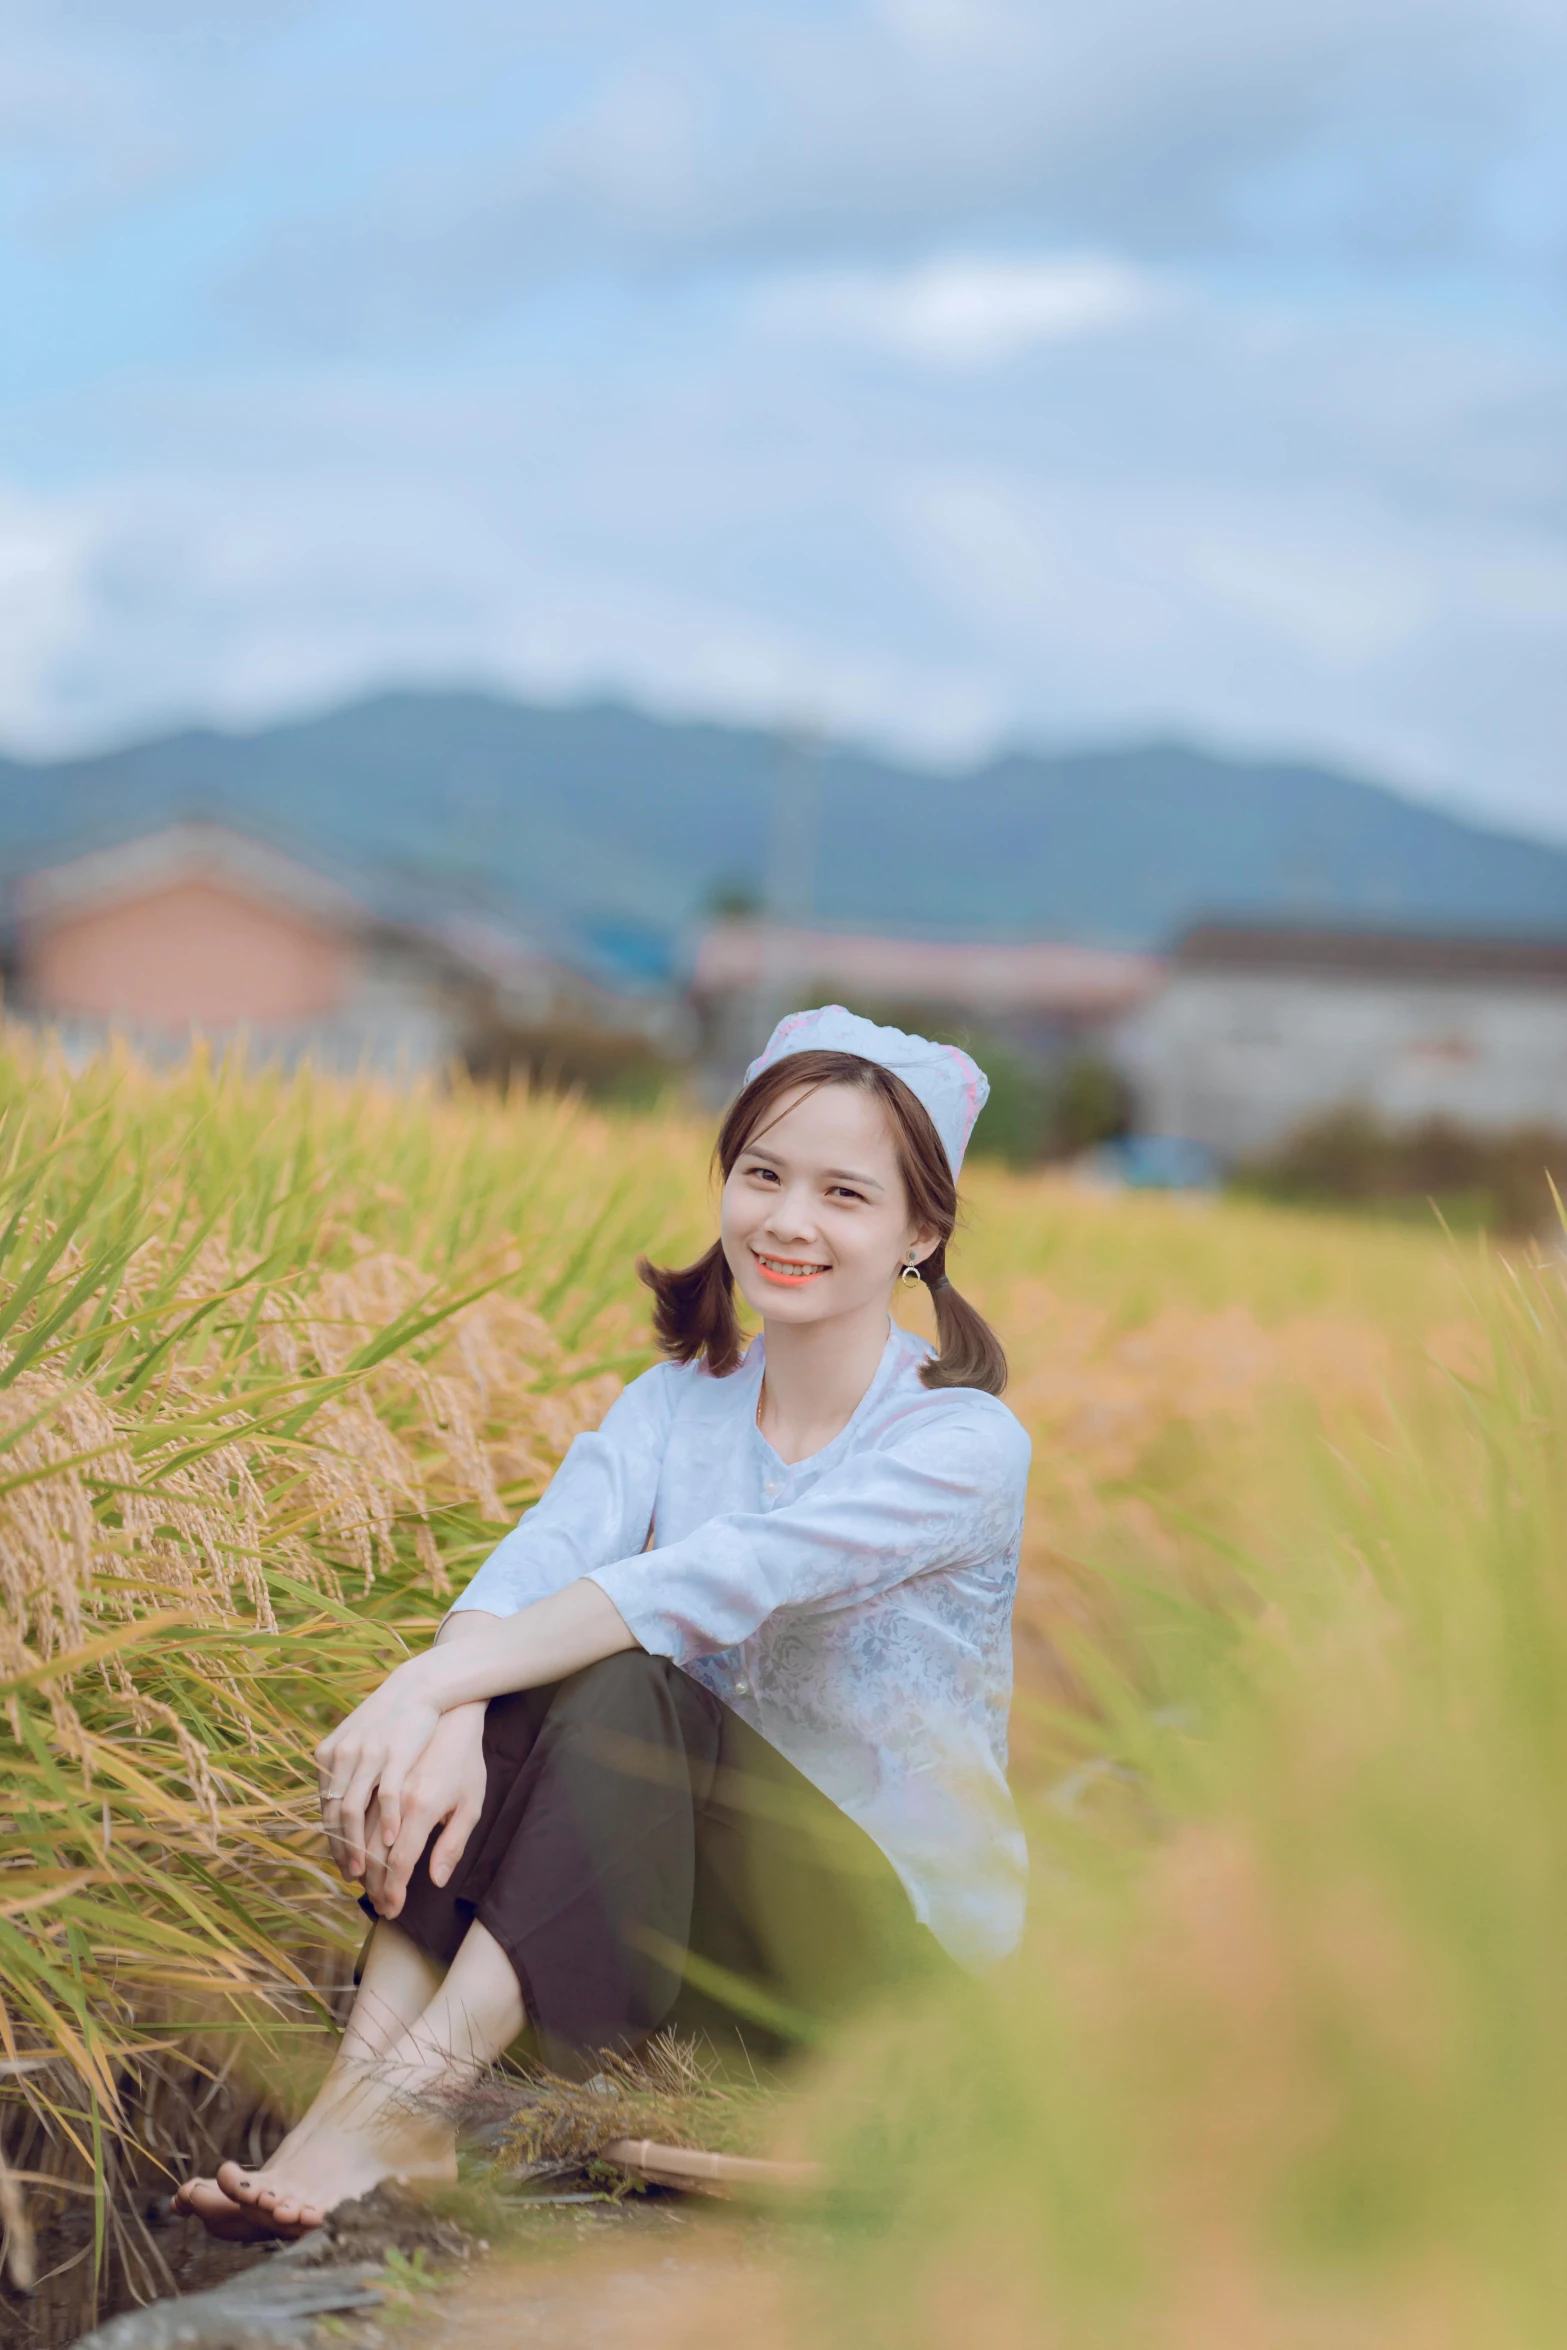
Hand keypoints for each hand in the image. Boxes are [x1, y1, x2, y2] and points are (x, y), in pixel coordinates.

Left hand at [315, 1655, 443, 1881]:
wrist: (419, 1685)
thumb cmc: (392, 1719)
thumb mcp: (357, 1739)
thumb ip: (344, 1769)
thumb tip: (334, 1800)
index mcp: (330, 1756)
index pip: (324, 1808)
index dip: (331, 1840)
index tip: (341, 1863)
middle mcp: (342, 1758)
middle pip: (333, 1815)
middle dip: (341, 1851)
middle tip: (351, 1878)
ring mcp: (366, 1756)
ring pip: (351, 1811)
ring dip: (357, 1846)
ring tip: (366, 1871)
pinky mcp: (394, 1754)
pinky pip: (386, 1795)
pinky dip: (386, 1821)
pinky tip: (391, 1841)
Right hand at [360, 1704, 488, 1918]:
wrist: (446, 1710)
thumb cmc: (464, 1761)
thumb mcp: (470, 1804)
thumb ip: (453, 1844)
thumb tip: (435, 1881)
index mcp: (423, 1805)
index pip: (400, 1861)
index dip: (393, 1890)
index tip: (392, 1910)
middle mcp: (394, 1794)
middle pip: (372, 1852)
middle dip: (373, 1884)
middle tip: (378, 1904)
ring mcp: (374, 1777)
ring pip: (352, 1832)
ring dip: (353, 1862)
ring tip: (361, 1883)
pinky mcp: (361, 1766)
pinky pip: (344, 1806)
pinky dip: (343, 1832)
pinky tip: (351, 1848)